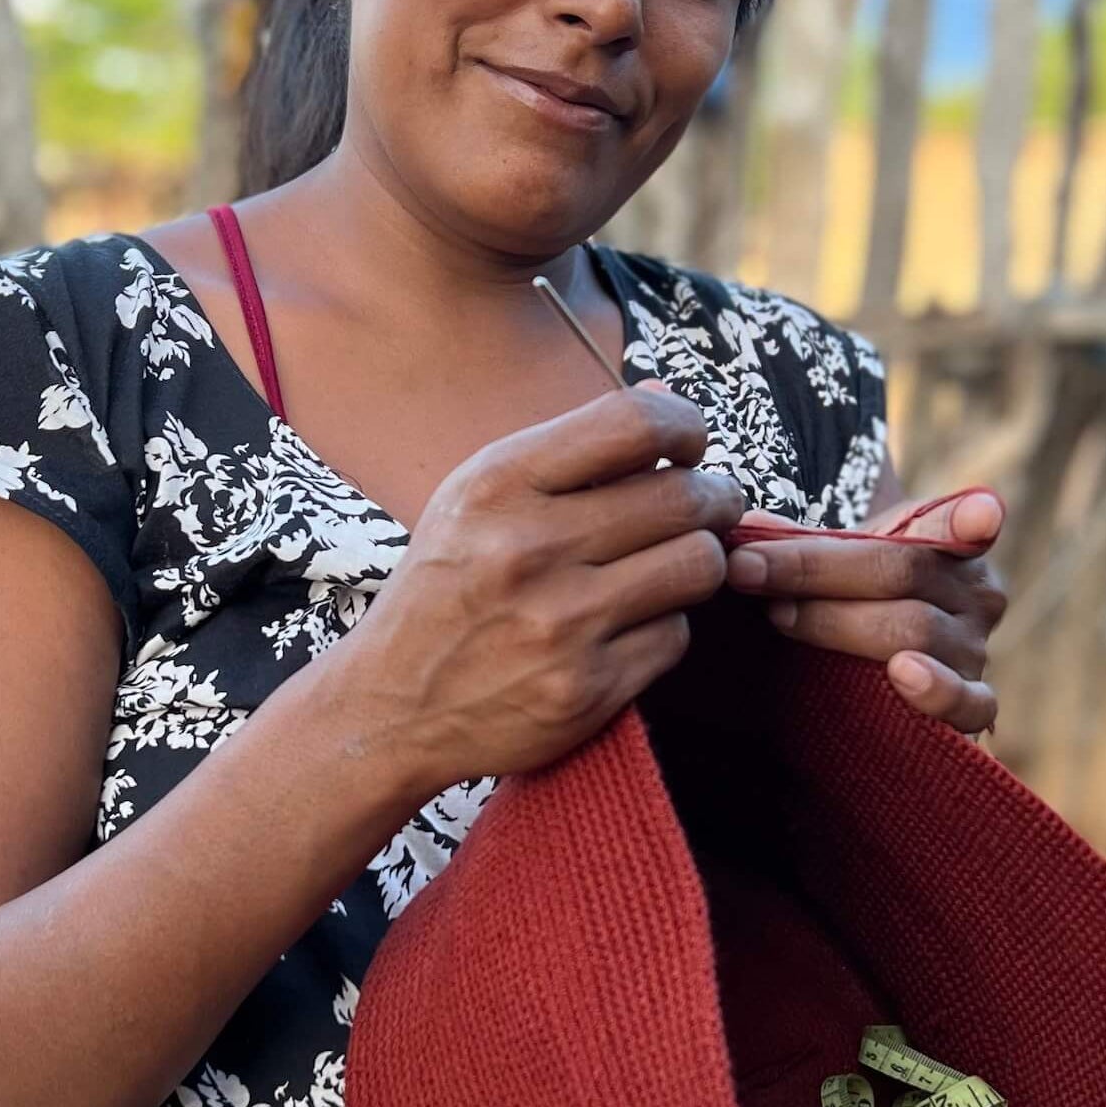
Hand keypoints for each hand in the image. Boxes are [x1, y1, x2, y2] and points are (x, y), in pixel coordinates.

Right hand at [331, 385, 744, 792]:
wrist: (390, 709)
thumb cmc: (446, 591)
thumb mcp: (476, 501)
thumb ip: (570, 451)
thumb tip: (666, 397)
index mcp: (497, 485)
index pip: (634, 423)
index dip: (685, 426)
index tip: (689, 447)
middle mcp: (528, 549)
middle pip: (685, 498)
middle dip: (715, 499)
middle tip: (711, 509)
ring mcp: (560, 624)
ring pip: (698, 567)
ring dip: (700, 562)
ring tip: (676, 564)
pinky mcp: (586, 690)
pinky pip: (676, 636)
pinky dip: (665, 627)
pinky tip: (631, 626)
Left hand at [722, 489, 1007, 734]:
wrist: (872, 654)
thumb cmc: (854, 595)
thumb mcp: (839, 556)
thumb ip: (801, 541)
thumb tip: (748, 528)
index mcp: (951, 542)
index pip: (953, 521)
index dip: (970, 518)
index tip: (982, 516)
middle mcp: (975, 593)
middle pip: (900, 572)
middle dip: (814, 570)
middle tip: (747, 570)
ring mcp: (975, 649)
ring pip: (914, 632)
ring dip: (838, 624)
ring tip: (783, 618)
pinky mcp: (973, 703)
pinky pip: (969, 703)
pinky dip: (936, 692)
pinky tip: (902, 676)